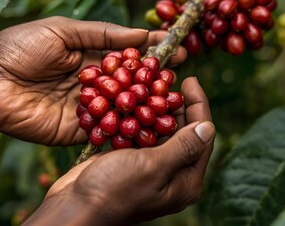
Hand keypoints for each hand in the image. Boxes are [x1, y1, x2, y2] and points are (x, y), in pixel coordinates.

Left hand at [0, 16, 186, 145]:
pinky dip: (124, 129)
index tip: (175, 48)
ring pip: (121, 108)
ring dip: (144, 106)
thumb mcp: (62, 30)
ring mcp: (88, 108)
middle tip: (178, 76)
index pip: (127, 57)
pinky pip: (105, 131)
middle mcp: (94, 85)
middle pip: (129, 84)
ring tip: (169, 101)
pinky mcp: (77, 130)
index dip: (150, 52)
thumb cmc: (19, 48)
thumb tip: (140, 35)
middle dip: (153, 80)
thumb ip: (101, 34)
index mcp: (90, 58)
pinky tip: (146, 127)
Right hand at [23, 77, 214, 224]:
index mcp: (185, 181)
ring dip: (157, 108)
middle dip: (178, 104)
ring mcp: (151, 167)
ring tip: (153, 84)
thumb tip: (209, 127)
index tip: (190, 80)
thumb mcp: (153, 166)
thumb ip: (183, 147)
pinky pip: (142, 134)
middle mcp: (172, 174)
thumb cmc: (115, 190)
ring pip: (161, 130)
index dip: (199, 106)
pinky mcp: (132, 161)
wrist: (75, 205)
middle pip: (183, 132)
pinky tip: (135, 100)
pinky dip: (140, 117)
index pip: (202, 138)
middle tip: (169, 79)